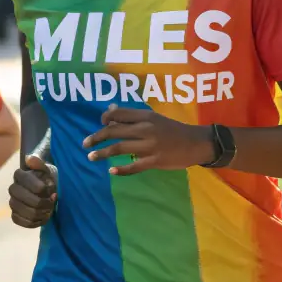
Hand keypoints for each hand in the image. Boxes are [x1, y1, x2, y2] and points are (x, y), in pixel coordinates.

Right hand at [10, 155, 58, 228]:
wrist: (49, 191)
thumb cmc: (48, 178)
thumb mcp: (48, 169)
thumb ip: (40, 164)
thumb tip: (29, 158)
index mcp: (19, 175)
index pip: (24, 181)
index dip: (39, 187)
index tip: (50, 189)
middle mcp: (13, 189)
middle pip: (24, 198)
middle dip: (42, 202)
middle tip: (53, 201)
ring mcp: (13, 203)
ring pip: (24, 212)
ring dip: (41, 212)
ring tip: (50, 209)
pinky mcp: (15, 215)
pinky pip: (23, 222)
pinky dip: (36, 221)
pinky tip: (44, 216)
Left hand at [83, 106, 213, 176]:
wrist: (196, 143)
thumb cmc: (173, 130)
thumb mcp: (154, 118)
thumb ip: (133, 116)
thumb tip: (110, 110)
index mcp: (146, 116)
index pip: (118, 114)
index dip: (105, 119)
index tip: (99, 124)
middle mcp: (145, 129)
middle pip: (114, 132)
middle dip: (96, 137)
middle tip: (85, 144)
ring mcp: (149, 146)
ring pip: (119, 148)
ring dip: (102, 153)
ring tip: (91, 157)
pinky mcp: (154, 161)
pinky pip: (133, 166)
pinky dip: (121, 169)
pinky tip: (111, 170)